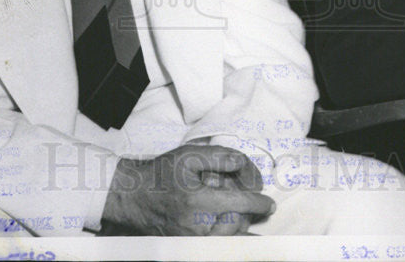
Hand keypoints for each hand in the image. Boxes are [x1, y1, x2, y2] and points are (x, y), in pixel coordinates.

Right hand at [102, 144, 274, 234]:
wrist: (135, 196)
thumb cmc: (162, 174)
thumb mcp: (189, 156)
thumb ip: (219, 157)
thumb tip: (243, 163)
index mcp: (197, 201)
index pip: (239, 203)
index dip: (258, 202)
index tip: (268, 203)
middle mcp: (196, 226)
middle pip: (237, 223)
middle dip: (246, 211)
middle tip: (246, 199)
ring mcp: (192, 241)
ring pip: (229, 238)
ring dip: (238, 225)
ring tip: (234, 211)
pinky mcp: (188, 248)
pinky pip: (218, 247)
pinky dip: (231, 240)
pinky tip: (240, 235)